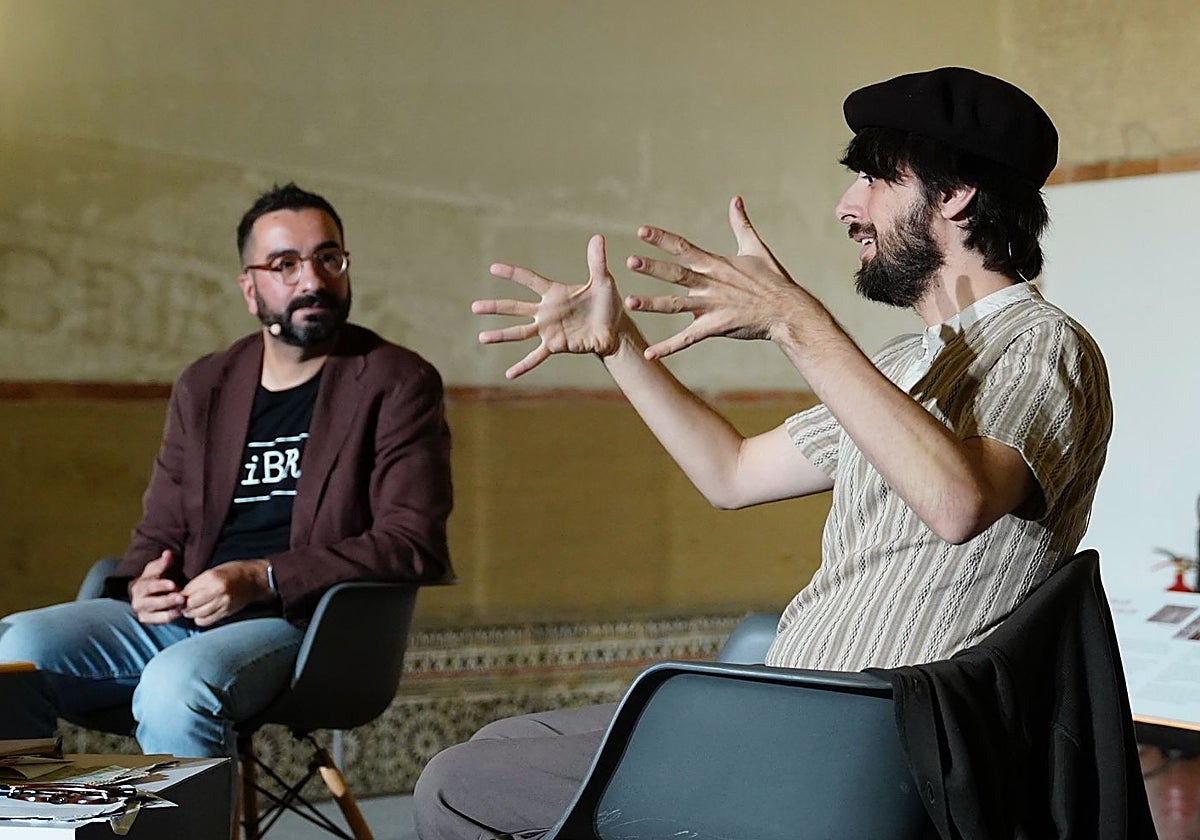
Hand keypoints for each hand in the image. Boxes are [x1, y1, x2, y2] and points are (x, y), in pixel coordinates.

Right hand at [129, 551, 185, 624]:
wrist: (142, 594)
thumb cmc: (152, 579)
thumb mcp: (155, 569)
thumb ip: (162, 563)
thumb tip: (168, 553)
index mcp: (139, 587)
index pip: (149, 586)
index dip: (161, 585)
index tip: (173, 585)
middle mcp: (138, 601)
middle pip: (152, 602)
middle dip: (167, 601)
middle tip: (181, 598)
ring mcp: (142, 612)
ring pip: (156, 614)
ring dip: (170, 611)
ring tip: (182, 607)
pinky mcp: (147, 620)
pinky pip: (159, 621)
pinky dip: (169, 618)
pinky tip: (179, 613)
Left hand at [180, 560, 269, 627]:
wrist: (255, 579)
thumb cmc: (233, 571)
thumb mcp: (213, 571)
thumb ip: (198, 583)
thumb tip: (182, 595)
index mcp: (212, 577)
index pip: (187, 591)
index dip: (180, 594)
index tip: (179, 595)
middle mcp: (217, 591)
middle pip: (190, 604)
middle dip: (184, 605)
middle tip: (183, 604)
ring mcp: (223, 603)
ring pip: (197, 614)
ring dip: (191, 613)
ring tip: (193, 609)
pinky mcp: (227, 612)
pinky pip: (206, 621)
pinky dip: (200, 619)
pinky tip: (202, 614)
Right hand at [473, 235, 626, 378]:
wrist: (615, 330)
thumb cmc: (607, 304)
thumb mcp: (603, 281)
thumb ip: (597, 261)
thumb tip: (598, 236)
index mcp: (555, 293)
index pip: (529, 280)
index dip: (512, 274)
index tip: (493, 268)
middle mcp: (547, 311)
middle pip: (516, 307)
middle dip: (495, 307)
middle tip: (474, 307)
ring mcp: (549, 329)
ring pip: (519, 332)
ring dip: (501, 335)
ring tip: (482, 338)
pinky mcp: (556, 345)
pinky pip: (536, 356)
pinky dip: (523, 365)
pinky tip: (509, 374)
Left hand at [625, 196, 812, 358]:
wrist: (787, 311)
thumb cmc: (773, 280)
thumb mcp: (755, 248)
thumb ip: (741, 224)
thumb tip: (736, 199)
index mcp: (715, 264)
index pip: (683, 248)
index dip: (662, 239)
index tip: (641, 231)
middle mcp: (710, 284)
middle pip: (676, 274)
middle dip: (652, 267)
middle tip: (629, 261)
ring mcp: (712, 306)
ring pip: (676, 306)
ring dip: (652, 305)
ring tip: (629, 302)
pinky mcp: (715, 327)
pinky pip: (687, 339)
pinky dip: (668, 348)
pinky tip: (648, 354)